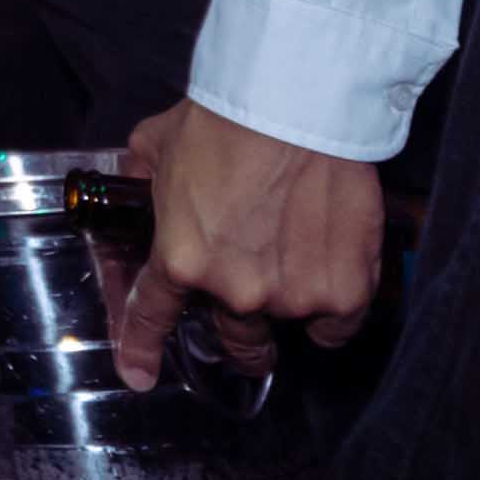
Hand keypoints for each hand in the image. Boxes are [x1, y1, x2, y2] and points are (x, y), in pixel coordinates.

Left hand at [104, 101, 384, 392]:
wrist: (297, 104)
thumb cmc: (225, 119)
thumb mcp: (155, 145)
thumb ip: (142, 179)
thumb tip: (134, 186)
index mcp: (181, 260)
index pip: (154, 317)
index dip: (141, 350)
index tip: (139, 375)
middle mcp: (234, 291)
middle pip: (235, 340)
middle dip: (236, 337)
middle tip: (248, 314)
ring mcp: (291, 297)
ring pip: (286, 321)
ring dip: (287, 299)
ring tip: (297, 250)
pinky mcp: (344, 292)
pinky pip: (336, 324)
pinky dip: (333, 309)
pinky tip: (329, 274)